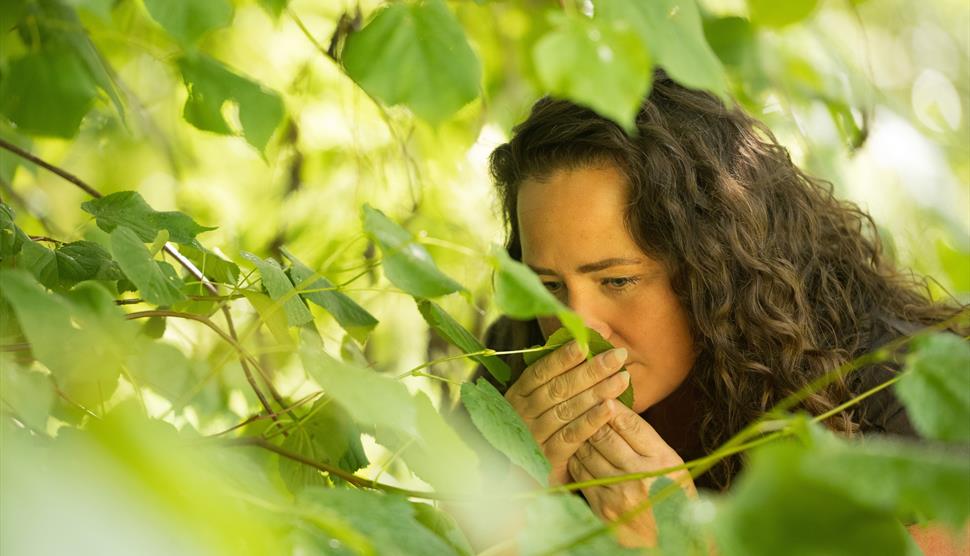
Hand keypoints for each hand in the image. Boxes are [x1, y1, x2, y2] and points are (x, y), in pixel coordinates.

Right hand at [504, 341, 630, 485]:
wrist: (526, 478)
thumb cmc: (539, 433)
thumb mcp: (539, 404)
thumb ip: (556, 379)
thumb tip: (582, 344)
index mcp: (517, 396)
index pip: (540, 371)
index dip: (563, 357)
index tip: (586, 343)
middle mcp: (522, 414)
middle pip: (559, 388)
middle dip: (591, 369)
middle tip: (618, 356)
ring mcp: (533, 436)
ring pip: (568, 409)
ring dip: (598, 392)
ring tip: (622, 379)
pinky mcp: (548, 458)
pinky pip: (572, 436)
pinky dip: (592, 421)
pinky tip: (611, 409)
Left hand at [568, 401, 696, 547]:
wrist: (670, 543)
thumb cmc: (673, 498)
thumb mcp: (672, 466)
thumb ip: (647, 442)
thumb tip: (617, 411)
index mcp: (662, 461)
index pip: (630, 424)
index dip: (613, 406)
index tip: (604, 395)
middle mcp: (640, 476)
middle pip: (603, 434)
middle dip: (591, 418)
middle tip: (583, 407)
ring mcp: (619, 493)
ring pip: (587, 452)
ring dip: (580, 437)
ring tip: (578, 428)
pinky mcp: (602, 507)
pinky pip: (580, 474)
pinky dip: (575, 459)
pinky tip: (577, 453)